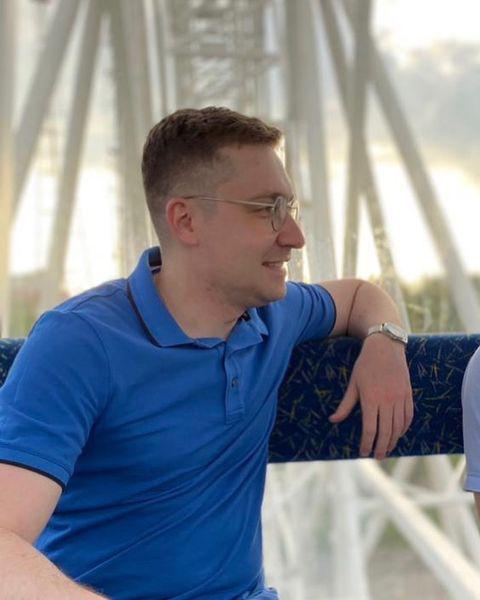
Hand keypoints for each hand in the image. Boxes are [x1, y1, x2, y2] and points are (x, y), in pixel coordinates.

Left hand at [328, 334, 413, 459]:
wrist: (385, 347)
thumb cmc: (365, 365)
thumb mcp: (353, 384)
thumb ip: (345, 405)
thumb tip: (333, 420)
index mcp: (371, 400)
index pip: (369, 429)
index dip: (366, 444)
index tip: (363, 452)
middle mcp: (387, 401)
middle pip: (386, 432)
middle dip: (381, 447)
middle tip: (377, 456)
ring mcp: (400, 398)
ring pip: (398, 427)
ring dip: (393, 440)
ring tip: (387, 449)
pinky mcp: (408, 395)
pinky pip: (408, 417)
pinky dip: (404, 428)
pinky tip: (398, 434)